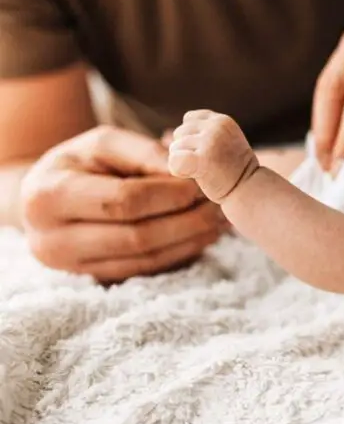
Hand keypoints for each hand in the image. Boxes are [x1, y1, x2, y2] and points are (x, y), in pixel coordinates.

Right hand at [19, 126, 225, 282]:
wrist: (44, 197)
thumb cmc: (80, 162)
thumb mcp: (103, 144)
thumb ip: (144, 152)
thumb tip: (186, 170)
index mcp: (49, 195)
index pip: (124, 201)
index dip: (169, 194)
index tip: (201, 184)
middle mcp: (52, 239)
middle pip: (137, 236)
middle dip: (186, 220)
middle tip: (219, 205)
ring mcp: (71, 268)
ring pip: (146, 258)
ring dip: (190, 240)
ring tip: (218, 220)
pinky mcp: (94, 279)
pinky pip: (146, 270)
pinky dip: (180, 253)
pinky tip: (203, 236)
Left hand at [168, 110, 259, 203]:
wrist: (251, 192)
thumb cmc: (234, 171)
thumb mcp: (224, 142)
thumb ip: (203, 133)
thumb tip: (165, 134)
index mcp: (222, 120)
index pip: (189, 119)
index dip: (192, 137)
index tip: (210, 152)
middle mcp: (216, 127)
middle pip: (180, 133)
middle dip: (188, 150)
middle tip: (210, 164)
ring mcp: (210, 142)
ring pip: (175, 148)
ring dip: (186, 162)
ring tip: (207, 171)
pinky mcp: (203, 159)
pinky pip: (174, 161)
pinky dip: (178, 171)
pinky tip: (195, 176)